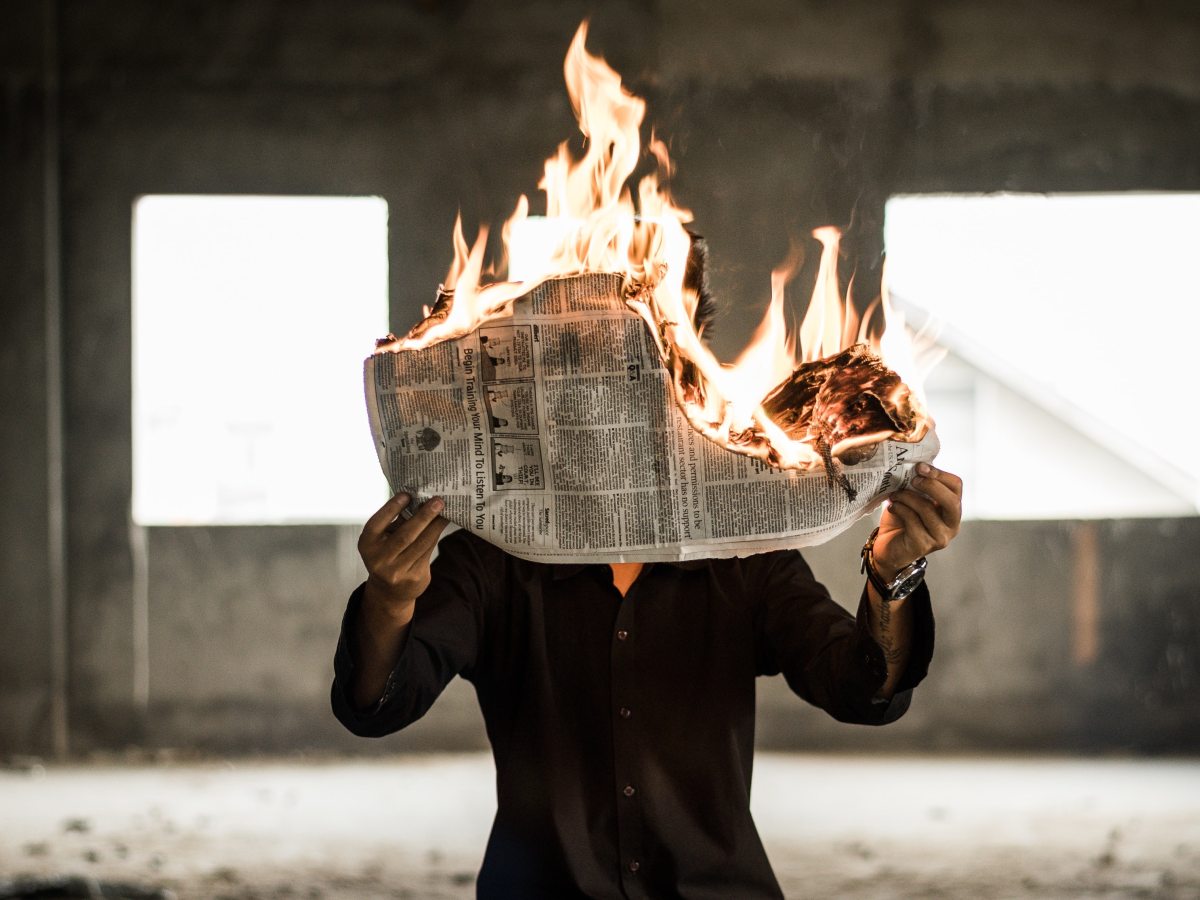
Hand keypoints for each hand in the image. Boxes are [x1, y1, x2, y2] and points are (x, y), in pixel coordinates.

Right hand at [358, 492, 447, 619]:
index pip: (377, 523)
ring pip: (421, 544)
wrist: (389, 591)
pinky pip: (428, 552)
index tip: (407, 494)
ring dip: (435, 525)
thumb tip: (418, 499)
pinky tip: (442, 524)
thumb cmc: (387, 554)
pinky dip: (436, 535)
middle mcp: (379, 559)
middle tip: (437, 501)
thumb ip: (396, 521)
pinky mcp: (414, 577)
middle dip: (423, 516)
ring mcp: (396, 571)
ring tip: (445, 511)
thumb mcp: (383, 539)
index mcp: (367, 544)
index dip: (392, 508)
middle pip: (405, 535)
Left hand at [872, 464, 962, 579]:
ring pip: (927, 510)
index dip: (939, 474)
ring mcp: (939, 537)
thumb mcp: (913, 498)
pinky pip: (912, 521)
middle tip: (913, 478)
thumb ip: (919, 484)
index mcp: (952, 509)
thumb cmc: (902, 519)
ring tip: (894, 494)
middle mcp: (951, 525)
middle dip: (931, 485)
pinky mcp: (922, 546)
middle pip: (951, 501)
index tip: (919, 466)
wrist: (888, 547)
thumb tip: (914, 462)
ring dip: (908, 497)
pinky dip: (900, 509)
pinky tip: (892, 506)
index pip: (956, 486)